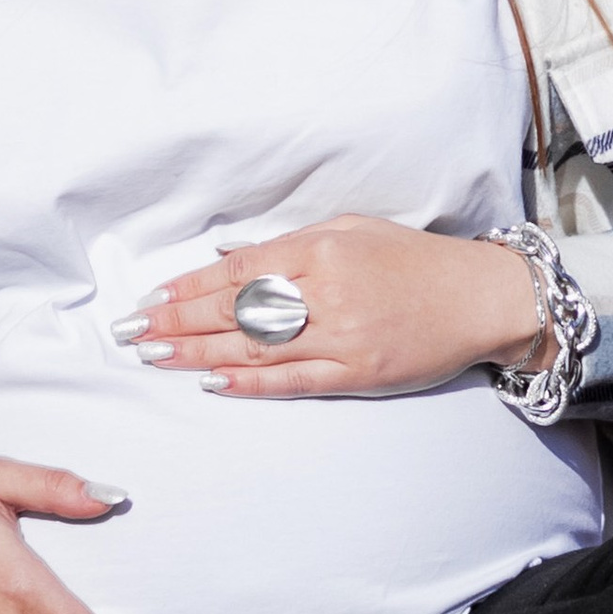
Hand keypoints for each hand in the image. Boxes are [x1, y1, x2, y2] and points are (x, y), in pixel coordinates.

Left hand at [122, 218, 544, 401]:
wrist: (480, 298)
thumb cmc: (414, 259)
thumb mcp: (354, 229)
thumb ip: (292, 243)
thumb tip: (231, 258)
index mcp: (323, 249)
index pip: (239, 271)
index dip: (189, 287)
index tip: (152, 299)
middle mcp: (327, 292)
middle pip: (235, 310)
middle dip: (177, 322)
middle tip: (132, 333)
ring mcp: (342, 337)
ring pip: (255, 348)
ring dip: (197, 354)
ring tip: (155, 357)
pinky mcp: (359, 374)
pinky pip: (293, 381)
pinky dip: (249, 384)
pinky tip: (212, 383)